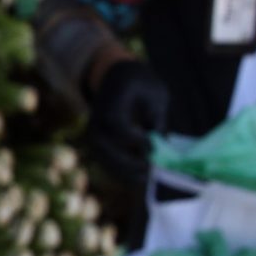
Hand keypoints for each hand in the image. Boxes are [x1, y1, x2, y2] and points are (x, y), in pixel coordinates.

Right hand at [85, 58, 169, 179]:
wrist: (117, 77)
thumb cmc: (141, 84)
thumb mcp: (156, 94)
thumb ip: (158, 119)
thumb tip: (163, 147)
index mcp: (111, 103)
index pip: (119, 126)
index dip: (136, 140)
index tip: (154, 147)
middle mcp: (96, 120)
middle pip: (107, 148)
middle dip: (129, 163)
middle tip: (150, 171)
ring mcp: (93, 134)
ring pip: (104, 160)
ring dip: (124, 173)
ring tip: (145, 179)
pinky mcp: (95, 144)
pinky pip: (105, 162)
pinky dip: (119, 172)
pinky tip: (136, 178)